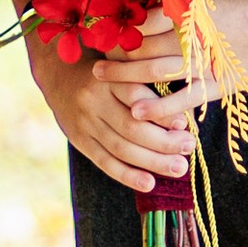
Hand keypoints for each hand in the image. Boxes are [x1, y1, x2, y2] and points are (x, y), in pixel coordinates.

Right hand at [23, 26, 194, 194]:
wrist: (58, 73)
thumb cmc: (104, 68)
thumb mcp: (120, 63)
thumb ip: (144, 77)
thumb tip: (182, 110)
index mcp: (108, 78)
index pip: (136, 96)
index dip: (161, 112)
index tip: (185, 123)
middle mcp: (94, 101)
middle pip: (131, 127)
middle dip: (163, 141)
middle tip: (189, 147)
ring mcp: (85, 123)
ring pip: (121, 148)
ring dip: (152, 161)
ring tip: (179, 168)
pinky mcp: (79, 141)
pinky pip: (104, 162)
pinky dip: (127, 175)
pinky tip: (149, 183)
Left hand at [89, 0, 247, 117]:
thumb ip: (179, 2)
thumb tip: (145, 5)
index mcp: (191, 10)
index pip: (144, 21)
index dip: (121, 29)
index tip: (103, 33)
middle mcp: (195, 35)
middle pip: (145, 46)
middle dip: (117, 53)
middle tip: (95, 58)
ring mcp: (207, 61)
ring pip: (157, 70)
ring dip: (127, 76)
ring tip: (102, 79)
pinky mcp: (219, 84)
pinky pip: (184, 98)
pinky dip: (159, 106)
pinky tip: (137, 111)